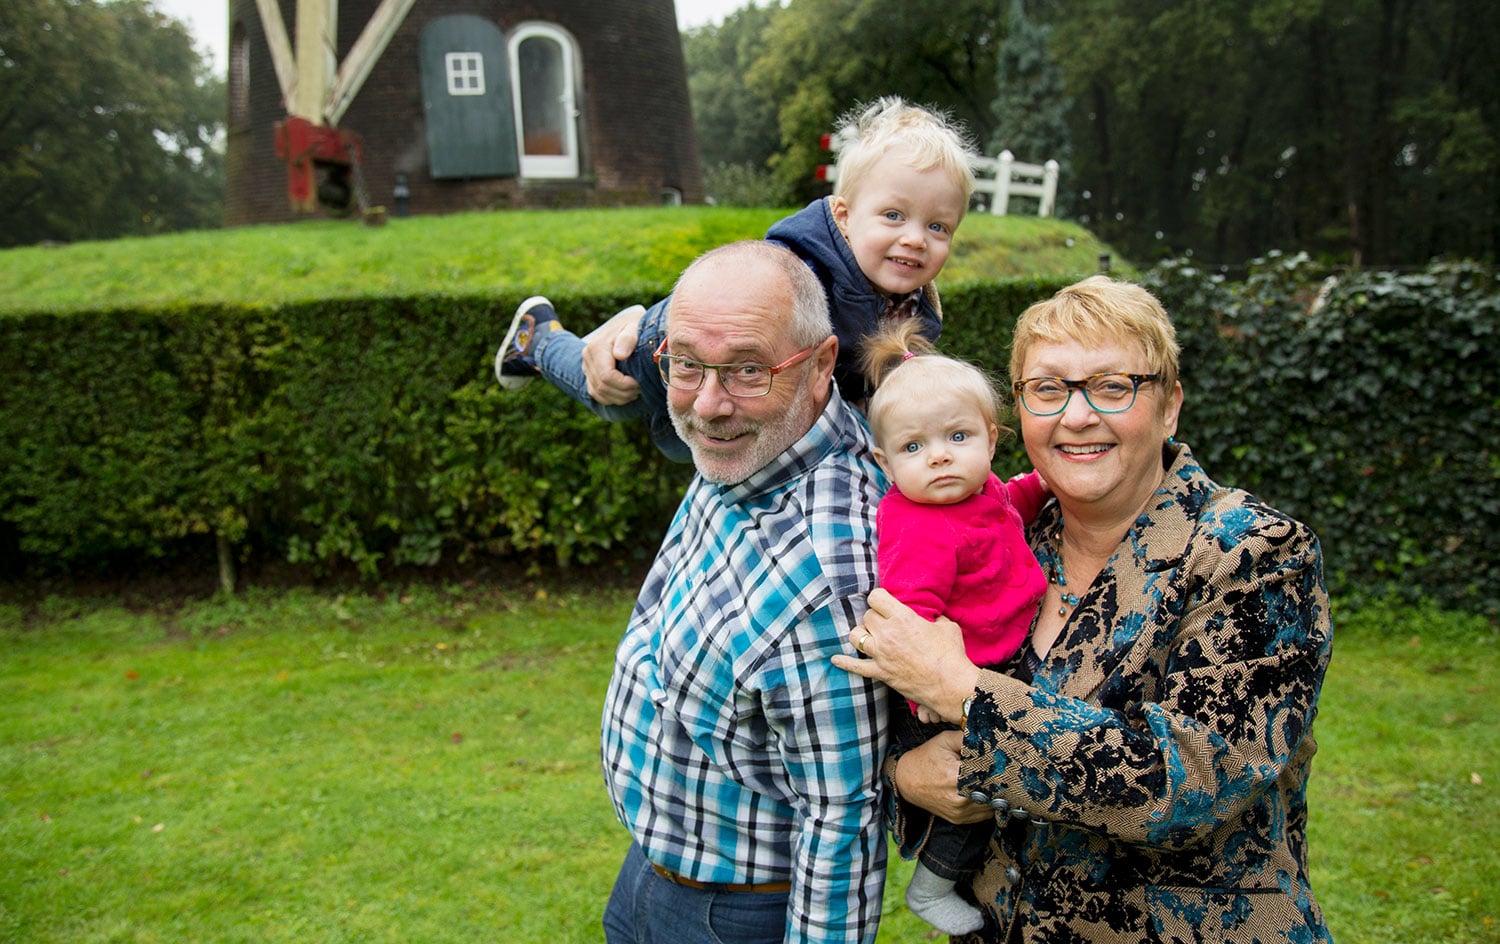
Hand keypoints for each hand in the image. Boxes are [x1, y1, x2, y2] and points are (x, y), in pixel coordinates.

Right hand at [581, 304, 646, 403]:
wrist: (625, 324)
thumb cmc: (633, 327)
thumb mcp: (634, 328)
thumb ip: (628, 339)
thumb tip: (620, 355)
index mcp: (597, 347)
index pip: (606, 376)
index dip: (623, 385)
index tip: (638, 383)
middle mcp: (588, 357)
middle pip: (602, 387)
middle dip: (623, 392)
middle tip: (640, 389)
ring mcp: (587, 367)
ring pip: (599, 393)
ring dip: (619, 397)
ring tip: (635, 392)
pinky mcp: (589, 374)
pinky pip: (597, 394)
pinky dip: (612, 398)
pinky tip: (626, 393)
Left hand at [832, 589, 979, 721]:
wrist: (951, 685)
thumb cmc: (951, 654)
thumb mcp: (946, 626)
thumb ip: (932, 617)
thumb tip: (930, 617)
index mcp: (902, 618)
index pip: (875, 597)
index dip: (880, 599)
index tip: (885, 603)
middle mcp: (887, 634)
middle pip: (867, 616)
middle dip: (875, 617)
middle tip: (886, 623)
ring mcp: (881, 654)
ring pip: (856, 637)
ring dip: (862, 634)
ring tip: (870, 636)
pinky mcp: (880, 673)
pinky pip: (855, 667)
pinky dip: (845, 663)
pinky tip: (836, 659)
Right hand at [894, 730, 992, 823]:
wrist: (907, 780)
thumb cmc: (926, 758)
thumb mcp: (944, 741)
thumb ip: (967, 737)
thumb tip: (988, 736)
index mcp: (956, 777)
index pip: (991, 776)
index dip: (999, 769)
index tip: (1000, 763)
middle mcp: (959, 799)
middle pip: (994, 793)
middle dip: (998, 782)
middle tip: (1000, 772)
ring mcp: (959, 812)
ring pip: (991, 806)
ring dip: (993, 795)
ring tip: (990, 781)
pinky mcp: (959, 819)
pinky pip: (983, 815)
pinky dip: (986, 804)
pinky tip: (981, 792)